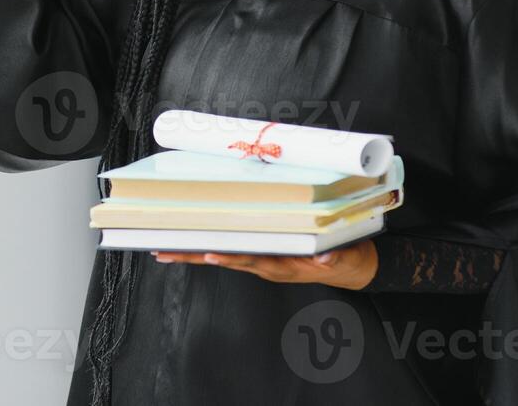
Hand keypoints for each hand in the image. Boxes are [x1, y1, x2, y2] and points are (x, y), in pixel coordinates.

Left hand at [151, 237, 378, 290]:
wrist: (352, 269)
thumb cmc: (346, 260)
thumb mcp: (346, 257)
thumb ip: (336, 257)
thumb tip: (326, 258)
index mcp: (285, 266)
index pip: (253, 260)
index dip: (231, 258)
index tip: (209, 255)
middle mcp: (269, 267)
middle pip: (227, 260)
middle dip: (195, 257)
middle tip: (165, 252)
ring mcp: (264, 264)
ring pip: (225, 257)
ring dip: (194, 255)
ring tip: (165, 250)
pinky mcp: (264, 259)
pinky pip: (233, 254)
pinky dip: (211, 250)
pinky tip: (191, 248)